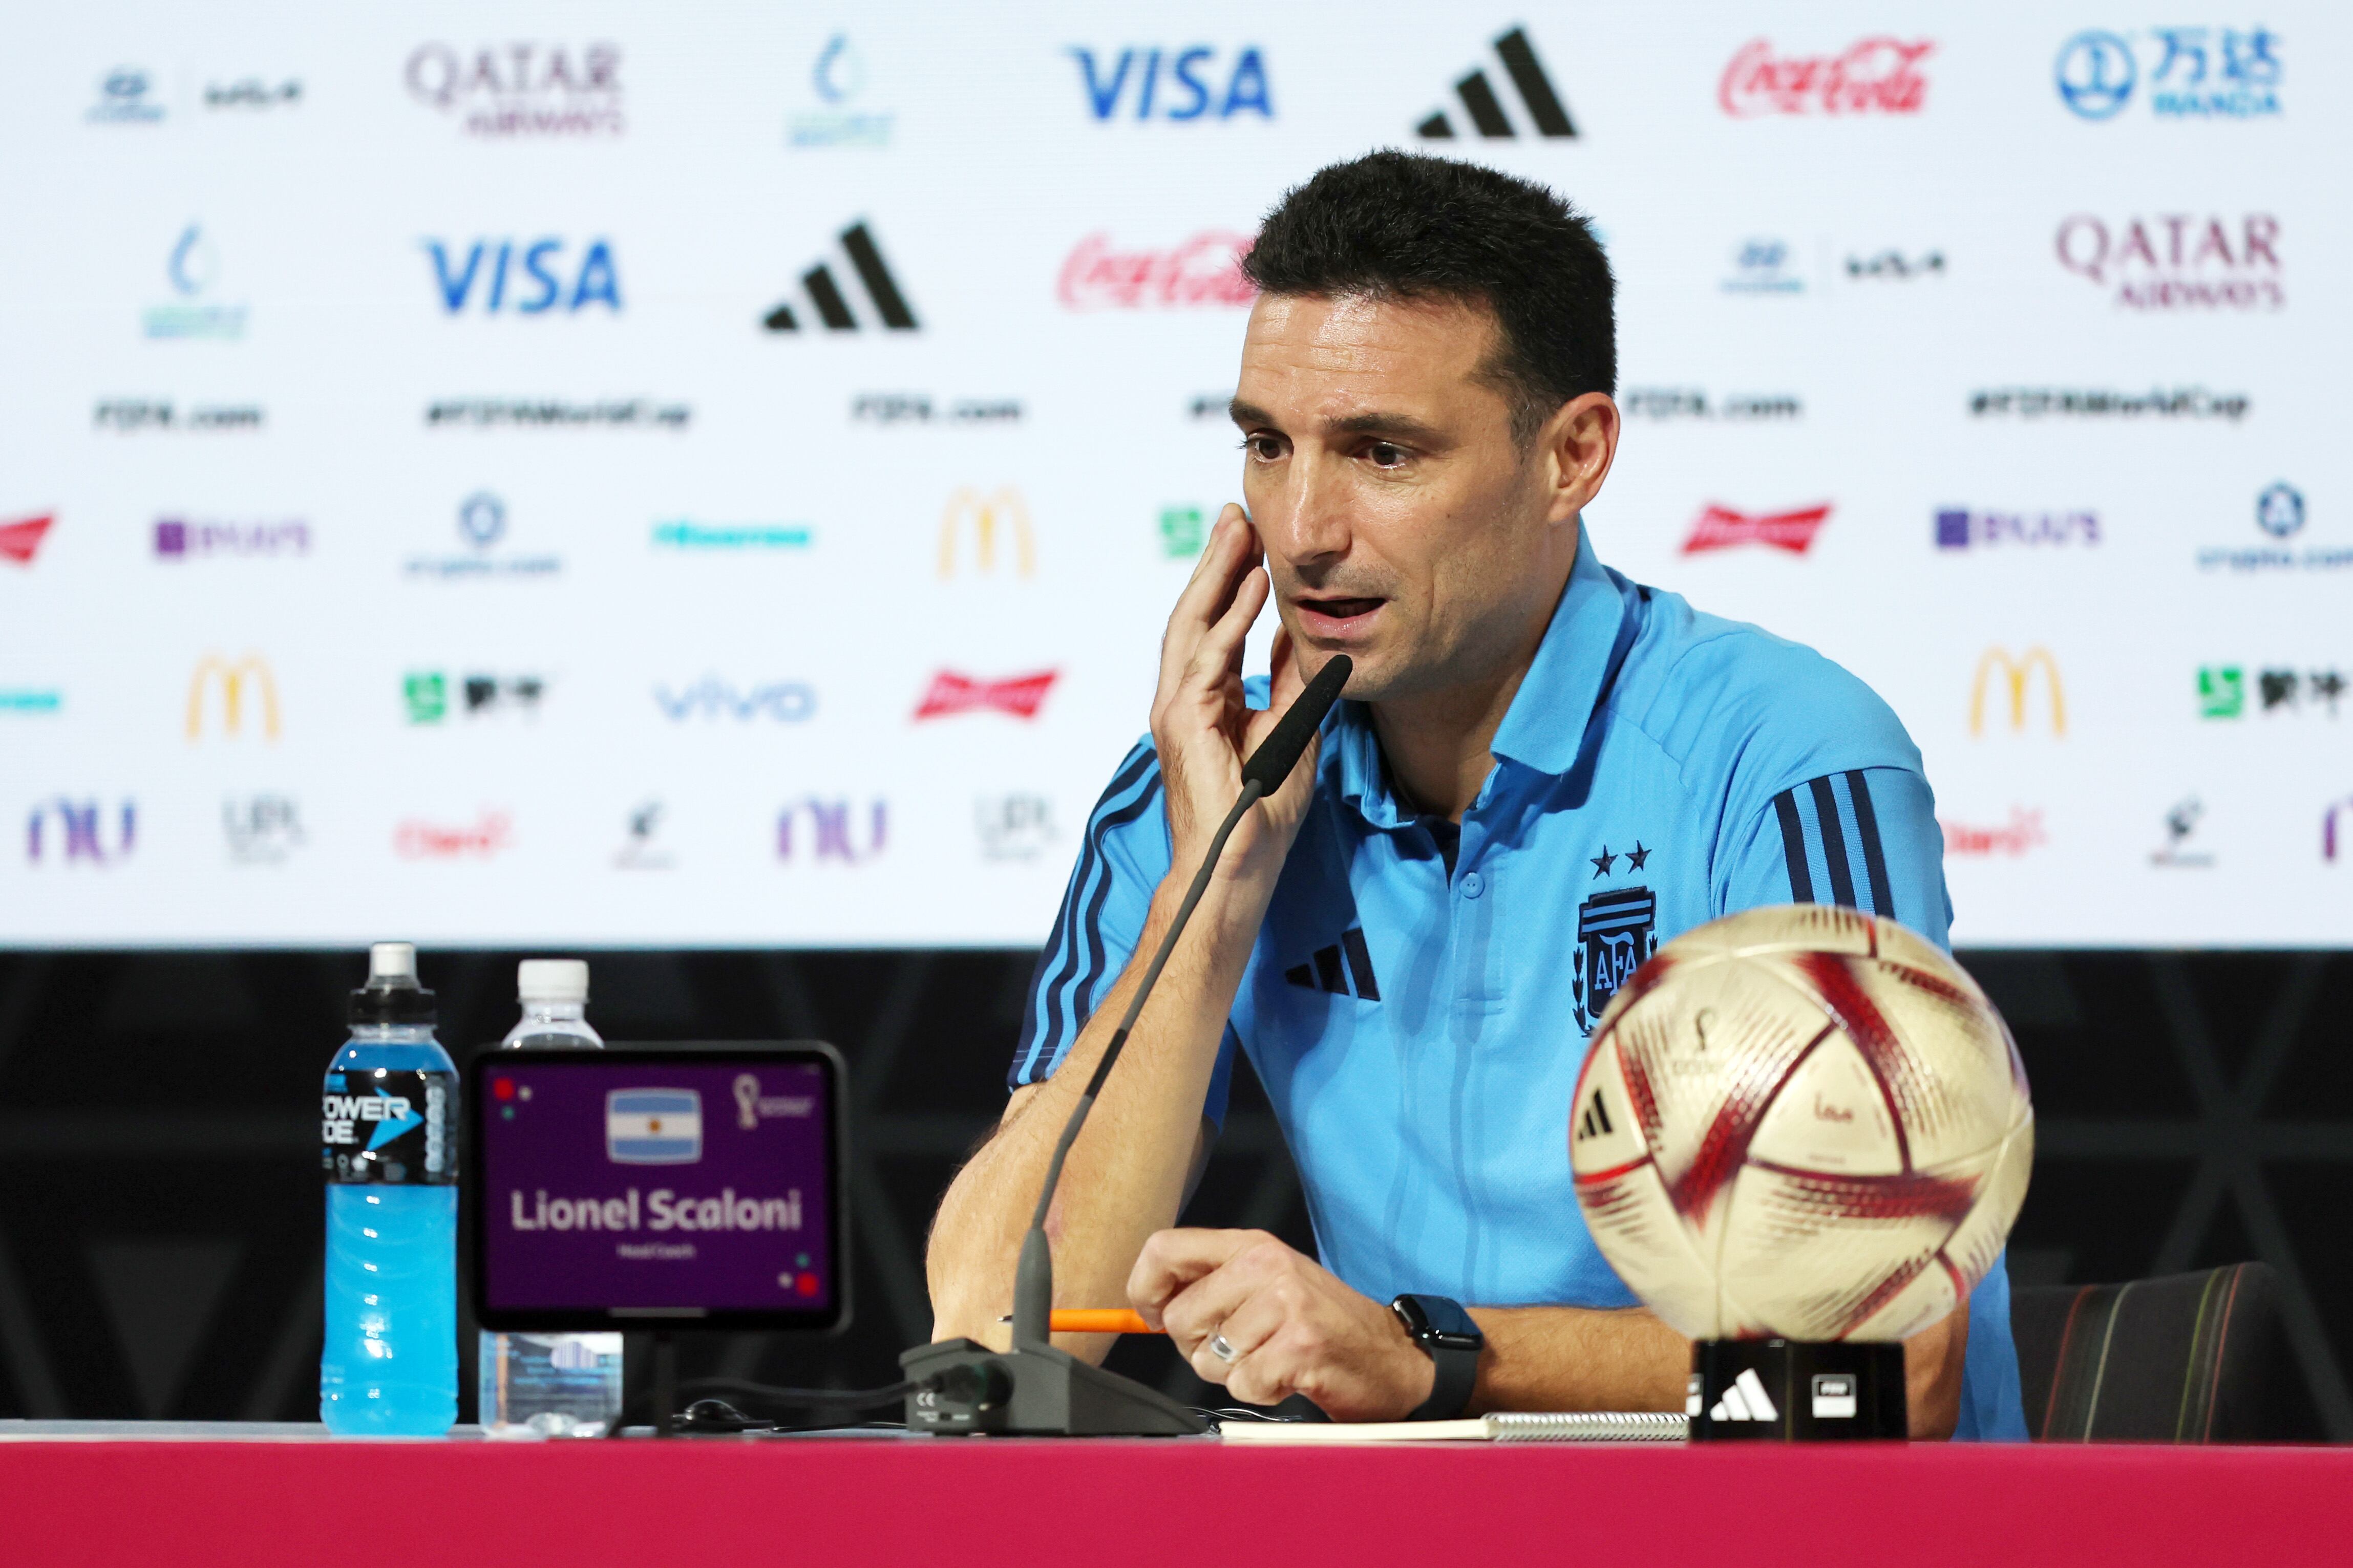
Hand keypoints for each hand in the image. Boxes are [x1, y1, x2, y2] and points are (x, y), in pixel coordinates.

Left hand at [1127, 1228, 1436, 1420]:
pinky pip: (1243, 1384)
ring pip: (1209, 1357)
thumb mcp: (1266, 1284)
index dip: (1143, 1287)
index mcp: (1252, 1244)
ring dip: (1234, 1372)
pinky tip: (1289, 1375)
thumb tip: (1149, 1306)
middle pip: (1181, 1315)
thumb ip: (1211, 1284)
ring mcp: (1286, 1303)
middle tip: (1238, 1347)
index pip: (1165, 1248)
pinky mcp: (1300, 1345)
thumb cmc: (1320, 1323)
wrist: (1391, 1356)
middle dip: (1197, 1346)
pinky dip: (1261, 1391)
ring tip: (1272, 1358)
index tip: (1153, 1314)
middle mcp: (1267, 1264)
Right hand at [1149, 506, 1325, 892]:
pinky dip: (1229, 619)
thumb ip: (1288, 681)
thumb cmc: (1261, 812)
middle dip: (1217, 562)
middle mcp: (1185, 698)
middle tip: (1236, 514)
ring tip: (1239, 532)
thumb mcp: (1289, 727)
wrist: (1238, 866)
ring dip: (1217, 575)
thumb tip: (1301, 634)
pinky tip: (1251, 585)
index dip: (1231, 582)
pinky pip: (1208, 659)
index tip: (1252, 540)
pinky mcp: (1184, 722)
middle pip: (1197, 614)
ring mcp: (1178, 709)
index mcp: (1206, 700)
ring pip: (1194, 625)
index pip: (1216, 627)